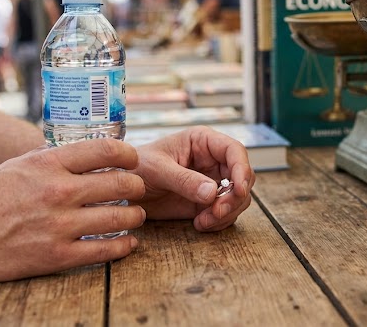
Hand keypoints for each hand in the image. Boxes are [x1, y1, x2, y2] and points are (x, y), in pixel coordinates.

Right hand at [0, 139, 145, 282]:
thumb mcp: (20, 165)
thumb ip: (54, 159)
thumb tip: (88, 154)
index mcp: (48, 163)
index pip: (106, 151)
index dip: (129, 155)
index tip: (133, 160)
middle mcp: (58, 192)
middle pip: (122, 184)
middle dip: (137, 186)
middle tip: (138, 190)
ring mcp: (59, 226)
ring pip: (120, 218)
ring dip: (135, 216)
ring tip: (135, 215)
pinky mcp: (56, 256)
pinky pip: (105, 251)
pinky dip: (124, 246)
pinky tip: (128, 242)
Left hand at [131, 126, 254, 231]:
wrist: (124, 190)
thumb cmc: (137, 167)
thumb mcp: (157, 170)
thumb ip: (184, 180)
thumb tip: (212, 192)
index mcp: (203, 142)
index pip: (235, 150)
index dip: (241, 169)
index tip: (238, 189)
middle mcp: (213, 160)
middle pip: (242, 177)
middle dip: (235, 197)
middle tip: (217, 212)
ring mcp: (212, 182)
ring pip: (238, 197)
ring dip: (227, 212)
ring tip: (203, 221)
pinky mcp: (207, 202)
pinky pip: (226, 213)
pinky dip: (219, 222)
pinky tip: (200, 224)